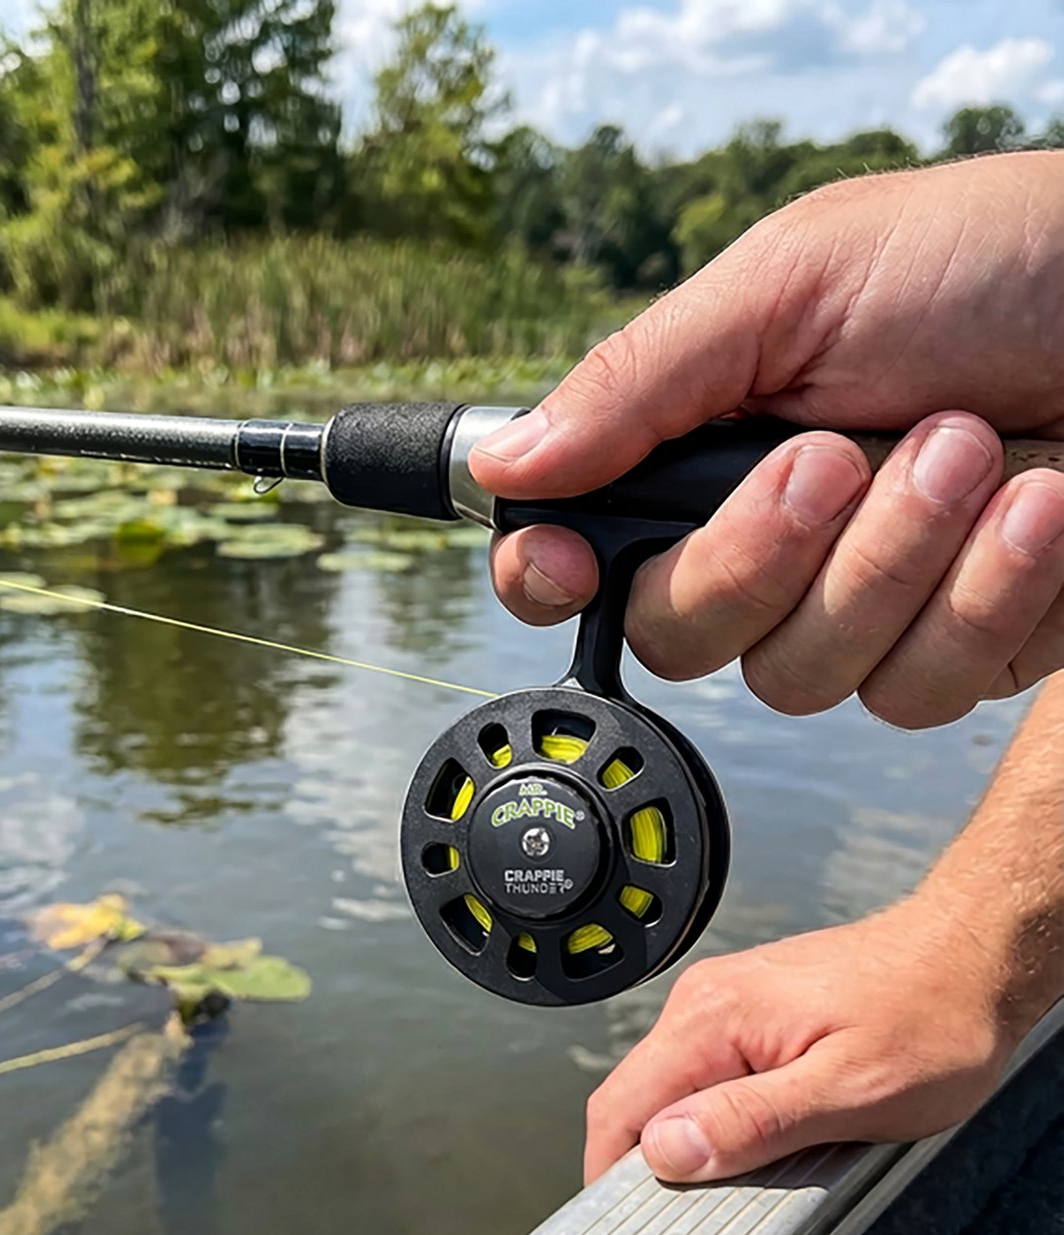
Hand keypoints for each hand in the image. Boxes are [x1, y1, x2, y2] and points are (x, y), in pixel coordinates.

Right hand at [474, 151, 1063, 729]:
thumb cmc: (997, 259)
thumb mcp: (795, 283)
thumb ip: (639, 382)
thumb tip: (505, 464)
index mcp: (701, 448)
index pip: (577, 553)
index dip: (548, 578)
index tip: (565, 569)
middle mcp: (762, 540)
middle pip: (673, 636)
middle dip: (756, 557)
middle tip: (835, 460)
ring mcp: (854, 604)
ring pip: (796, 677)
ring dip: (892, 564)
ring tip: (976, 449)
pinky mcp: (949, 649)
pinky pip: (911, 692)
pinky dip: (983, 598)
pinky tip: (1040, 510)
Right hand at [582, 894, 1039, 1184]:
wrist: (971, 953)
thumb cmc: (931, 1016)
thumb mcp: (848, 1091)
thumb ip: (750, 1121)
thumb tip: (665, 1150)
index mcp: (711, 1018)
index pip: (621, 1105)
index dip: (611, 1172)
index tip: (631, 1226)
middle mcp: (703, 1002)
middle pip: (640, 1097)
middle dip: (657, 1162)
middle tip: (704, 1216)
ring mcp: (724, 1001)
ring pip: (675, 1087)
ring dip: (697, 1138)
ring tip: (749, 1176)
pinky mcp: (749, 1009)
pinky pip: (708, 1071)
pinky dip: (722, 1113)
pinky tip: (769, 1135)